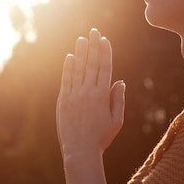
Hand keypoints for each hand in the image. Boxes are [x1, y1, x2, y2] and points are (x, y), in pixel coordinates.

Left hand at [56, 28, 125, 157]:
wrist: (80, 151)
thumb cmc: (101, 137)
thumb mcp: (116, 120)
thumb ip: (117, 99)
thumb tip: (119, 81)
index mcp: (102, 95)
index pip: (104, 68)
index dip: (105, 52)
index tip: (105, 40)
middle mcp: (88, 92)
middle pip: (92, 64)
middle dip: (93, 46)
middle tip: (94, 31)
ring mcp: (74, 95)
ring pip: (78, 69)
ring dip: (81, 52)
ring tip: (82, 39)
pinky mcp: (63, 101)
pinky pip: (66, 80)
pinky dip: (68, 68)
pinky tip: (70, 57)